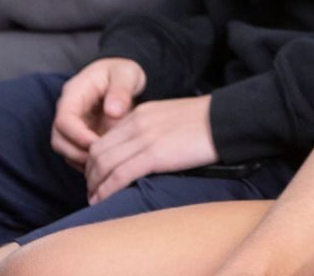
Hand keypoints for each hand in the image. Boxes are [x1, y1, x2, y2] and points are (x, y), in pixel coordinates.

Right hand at [51, 57, 146, 170]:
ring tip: (104, 162)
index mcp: (75, 92)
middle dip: (77, 152)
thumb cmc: (124, 73)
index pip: (64, 119)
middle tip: (101, 159)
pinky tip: (104, 163)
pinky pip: (74, 154)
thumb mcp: (127, 74)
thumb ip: (121, 90)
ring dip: (81, 159)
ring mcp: (72, 124)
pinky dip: (86, 162)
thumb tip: (112, 112)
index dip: (77, 135)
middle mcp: (68, 110)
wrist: (125, 79)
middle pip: (59, 138)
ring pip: (65, 149)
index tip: (97, 144)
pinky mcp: (79, 135)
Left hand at [83, 94, 217, 203]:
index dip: (94, 160)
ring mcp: (144, 138)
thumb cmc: (202, 122)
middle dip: (90, 174)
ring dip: (94, 185)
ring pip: (104, 164)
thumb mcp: (168, 117)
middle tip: (92, 190)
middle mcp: (137, 123)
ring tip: (94, 199)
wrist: (223, 119)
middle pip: (98, 151)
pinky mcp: (154, 154)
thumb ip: (149, 128)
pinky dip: (106, 190)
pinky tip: (103, 199)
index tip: (95, 176)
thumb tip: (138, 150)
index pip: (105, 138)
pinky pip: (120, 175)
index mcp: (141, 113)